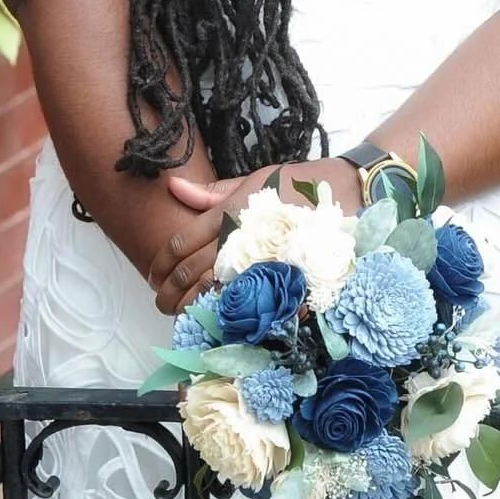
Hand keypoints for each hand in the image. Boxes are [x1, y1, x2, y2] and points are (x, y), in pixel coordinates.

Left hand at [147, 157, 359, 315]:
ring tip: (179, 313)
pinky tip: (211, 319)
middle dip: (168, 292)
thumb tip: (173, 188)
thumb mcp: (254, 180)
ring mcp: (257, 261)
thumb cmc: (298, 184)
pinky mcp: (276, 279)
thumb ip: (212, 192)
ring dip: (188, 306)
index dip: (161, 263)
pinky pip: (242, 303)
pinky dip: (221, 313)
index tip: (155, 275)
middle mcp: (238, 237)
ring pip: (209, 292)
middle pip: (189, 272)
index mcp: (228, 211)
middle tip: (161, 301)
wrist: (344, 195)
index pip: (180, 243)